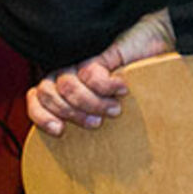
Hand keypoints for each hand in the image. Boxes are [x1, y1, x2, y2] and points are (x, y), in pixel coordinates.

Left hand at [25, 10, 176, 135]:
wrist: (157, 41)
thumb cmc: (133, 79)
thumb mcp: (108, 105)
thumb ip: (90, 117)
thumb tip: (77, 152)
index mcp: (63, 84)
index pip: (36, 98)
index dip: (41, 116)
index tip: (60, 130)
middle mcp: (67, 70)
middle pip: (47, 94)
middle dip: (72, 114)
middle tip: (97, 123)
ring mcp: (81, 60)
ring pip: (67, 87)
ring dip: (92, 104)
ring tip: (114, 109)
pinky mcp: (97, 51)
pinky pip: (91, 75)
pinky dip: (107, 87)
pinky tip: (122, 88)